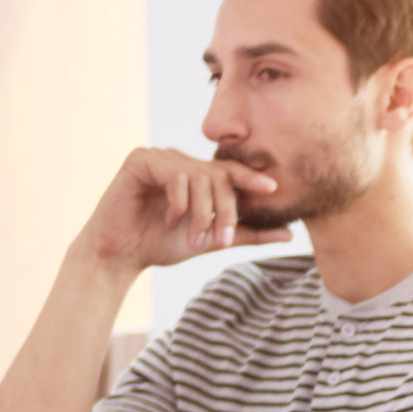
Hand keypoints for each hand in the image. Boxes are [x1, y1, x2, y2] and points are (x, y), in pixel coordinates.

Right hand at [78, 148, 293, 277]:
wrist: (122, 254)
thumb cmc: (163, 244)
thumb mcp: (212, 238)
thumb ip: (248, 233)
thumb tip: (290, 234)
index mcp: (197, 176)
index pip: (230, 172)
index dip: (251, 178)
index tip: (273, 188)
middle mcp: (180, 162)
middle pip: (219, 176)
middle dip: (226, 209)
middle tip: (223, 239)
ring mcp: (159, 157)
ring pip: (198, 176)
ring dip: (202, 211)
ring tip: (195, 237)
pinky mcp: (139, 160)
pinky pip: (173, 174)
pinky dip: (179, 201)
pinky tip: (171, 220)